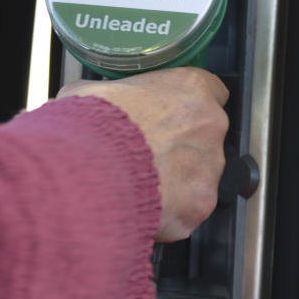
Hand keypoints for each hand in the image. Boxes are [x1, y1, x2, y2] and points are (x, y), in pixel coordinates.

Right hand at [57, 67, 228, 241]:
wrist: (87, 171)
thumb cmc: (92, 127)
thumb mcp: (91, 93)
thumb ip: (111, 95)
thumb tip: (98, 101)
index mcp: (191, 88)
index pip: (211, 91)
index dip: (186, 106)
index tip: (170, 115)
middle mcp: (210, 124)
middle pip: (206, 137)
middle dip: (181, 147)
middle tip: (147, 155)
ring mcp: (209, 166)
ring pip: (199, 175)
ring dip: (176, 181)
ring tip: (139, 183)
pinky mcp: (201, 203)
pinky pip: (188, 208)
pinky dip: (169, 211)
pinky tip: (141, 205)